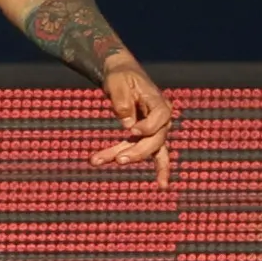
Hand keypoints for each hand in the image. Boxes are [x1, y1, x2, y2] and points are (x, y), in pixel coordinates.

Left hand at [91, 61, 173, 184]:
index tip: (131, 131)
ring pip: (149, 149)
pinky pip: (157, 155)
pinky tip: (162, 185)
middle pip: (155, 140)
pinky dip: (160, 169)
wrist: (122, 75)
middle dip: (137, 151)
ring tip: (99, 161)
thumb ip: (122, 100)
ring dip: (129, 157)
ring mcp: (157, 129)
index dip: (148, 127)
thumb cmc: (120, 76)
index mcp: (159, 102)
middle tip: (119, 160)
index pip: (161, 118)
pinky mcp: (148, 137)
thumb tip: (127, 123)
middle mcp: (162, 118)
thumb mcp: (117, 81)